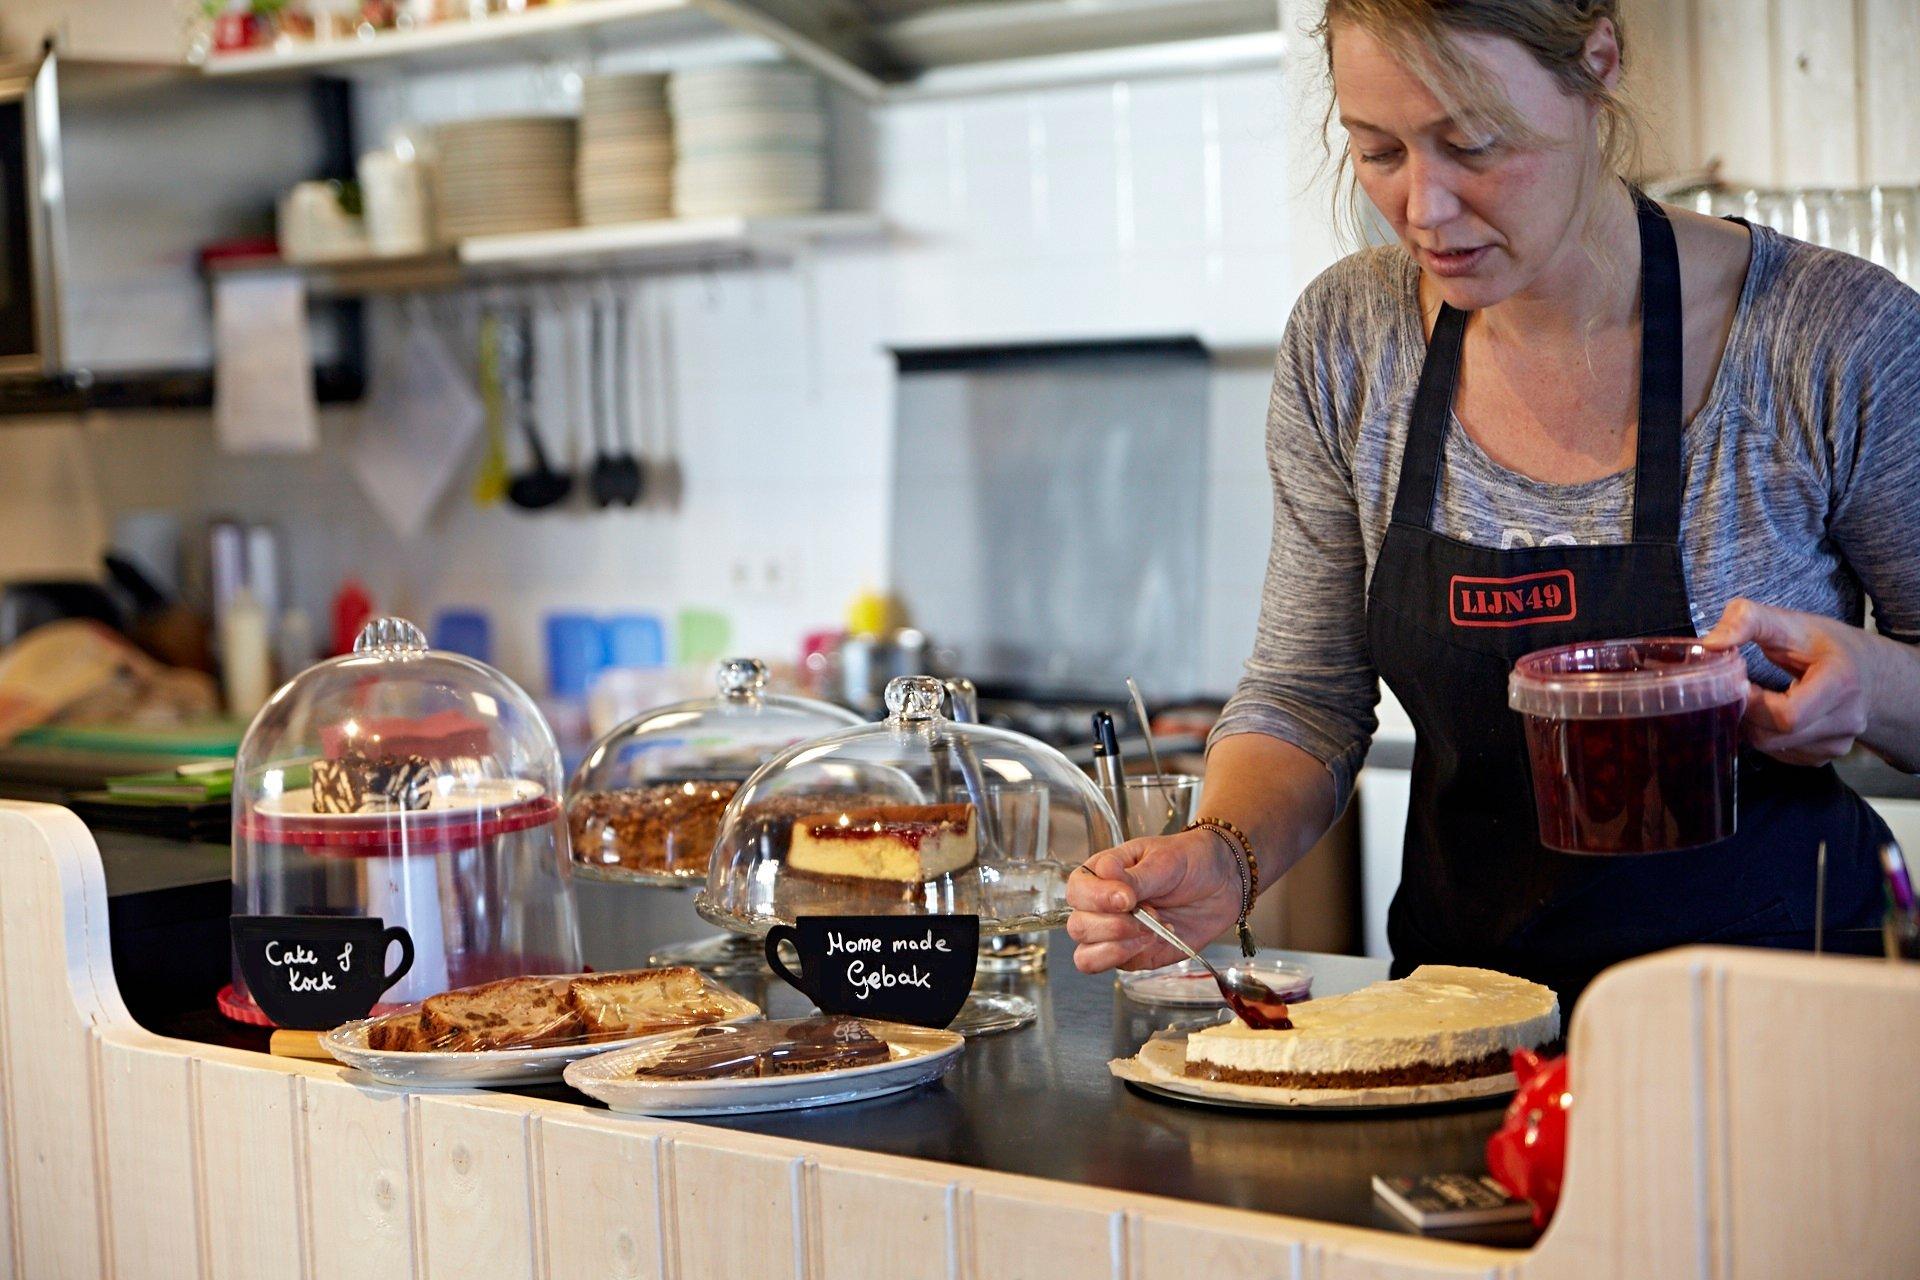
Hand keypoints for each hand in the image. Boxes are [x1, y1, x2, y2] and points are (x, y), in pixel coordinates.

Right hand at [1066, 827, 1243, 972]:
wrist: (1223, 882)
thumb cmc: (1190, 861)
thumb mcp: (1164, 860)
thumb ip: (1134, 876)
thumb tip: (1108, 878)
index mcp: (1101, 874)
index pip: (1077, 891)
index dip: (1097, 898)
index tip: (1128, 897)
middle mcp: (1101, 906)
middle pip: (1078, 927)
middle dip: (1113, 925)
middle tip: (1148, 913)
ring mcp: (1114, 933)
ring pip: (1085, 955)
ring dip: (1118, 946)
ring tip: (1150, 930)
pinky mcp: (1132, 955)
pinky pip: (1113, 966)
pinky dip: (1131, 955)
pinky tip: (1154, 939)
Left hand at [1700, 598, 1874, 765]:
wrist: (1869, 672)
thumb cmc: (1823, 644)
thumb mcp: (1789, 621)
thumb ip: (1747, 621)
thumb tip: (1709, 644)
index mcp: (1840, 684)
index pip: (1786, 715)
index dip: (1751, 703)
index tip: (1734, 682)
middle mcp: (1846, 720)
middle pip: (1773, 736)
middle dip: (1744, 714)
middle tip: (1735, 690)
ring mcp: (1838, 744)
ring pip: (1773, 748)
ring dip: (1750, 726)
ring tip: (1750, 699)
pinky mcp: (1825, 756)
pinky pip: (1781, 755)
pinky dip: (1764, 736)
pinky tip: (1765, 715)